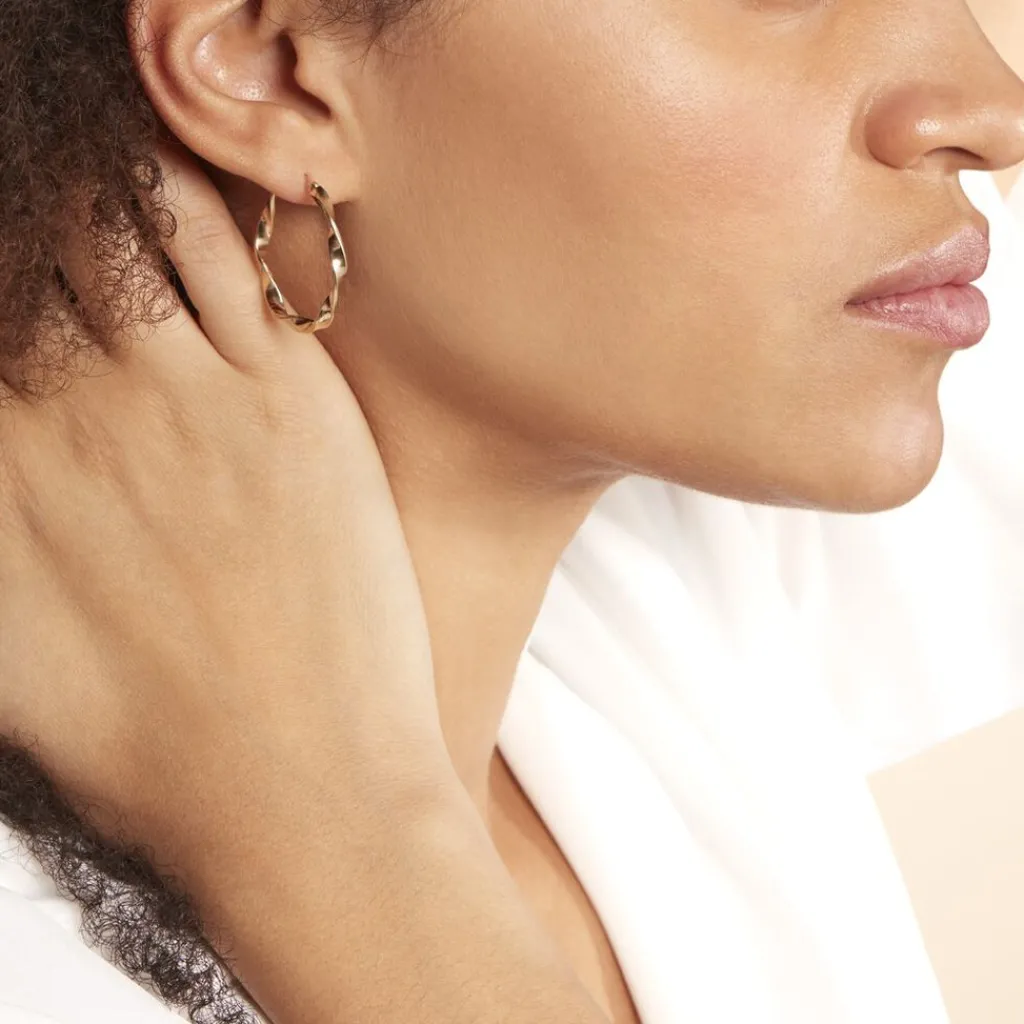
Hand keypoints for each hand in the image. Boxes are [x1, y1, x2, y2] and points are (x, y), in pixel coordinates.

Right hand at [0, 142, 452, 884]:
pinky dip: (170, 193)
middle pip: (13, 253)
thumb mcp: (4, 648)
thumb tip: (4, 449)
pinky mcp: (283, 394)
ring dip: (83, 185)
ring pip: (100, 230)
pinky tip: (158, 175)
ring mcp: (180, 393)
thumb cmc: (150, 746)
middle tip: (43, 233)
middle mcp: (64, 414)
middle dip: (19, 222)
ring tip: (80, 170)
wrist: (296, 786)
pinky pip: (211, 250)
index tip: (11, 291)